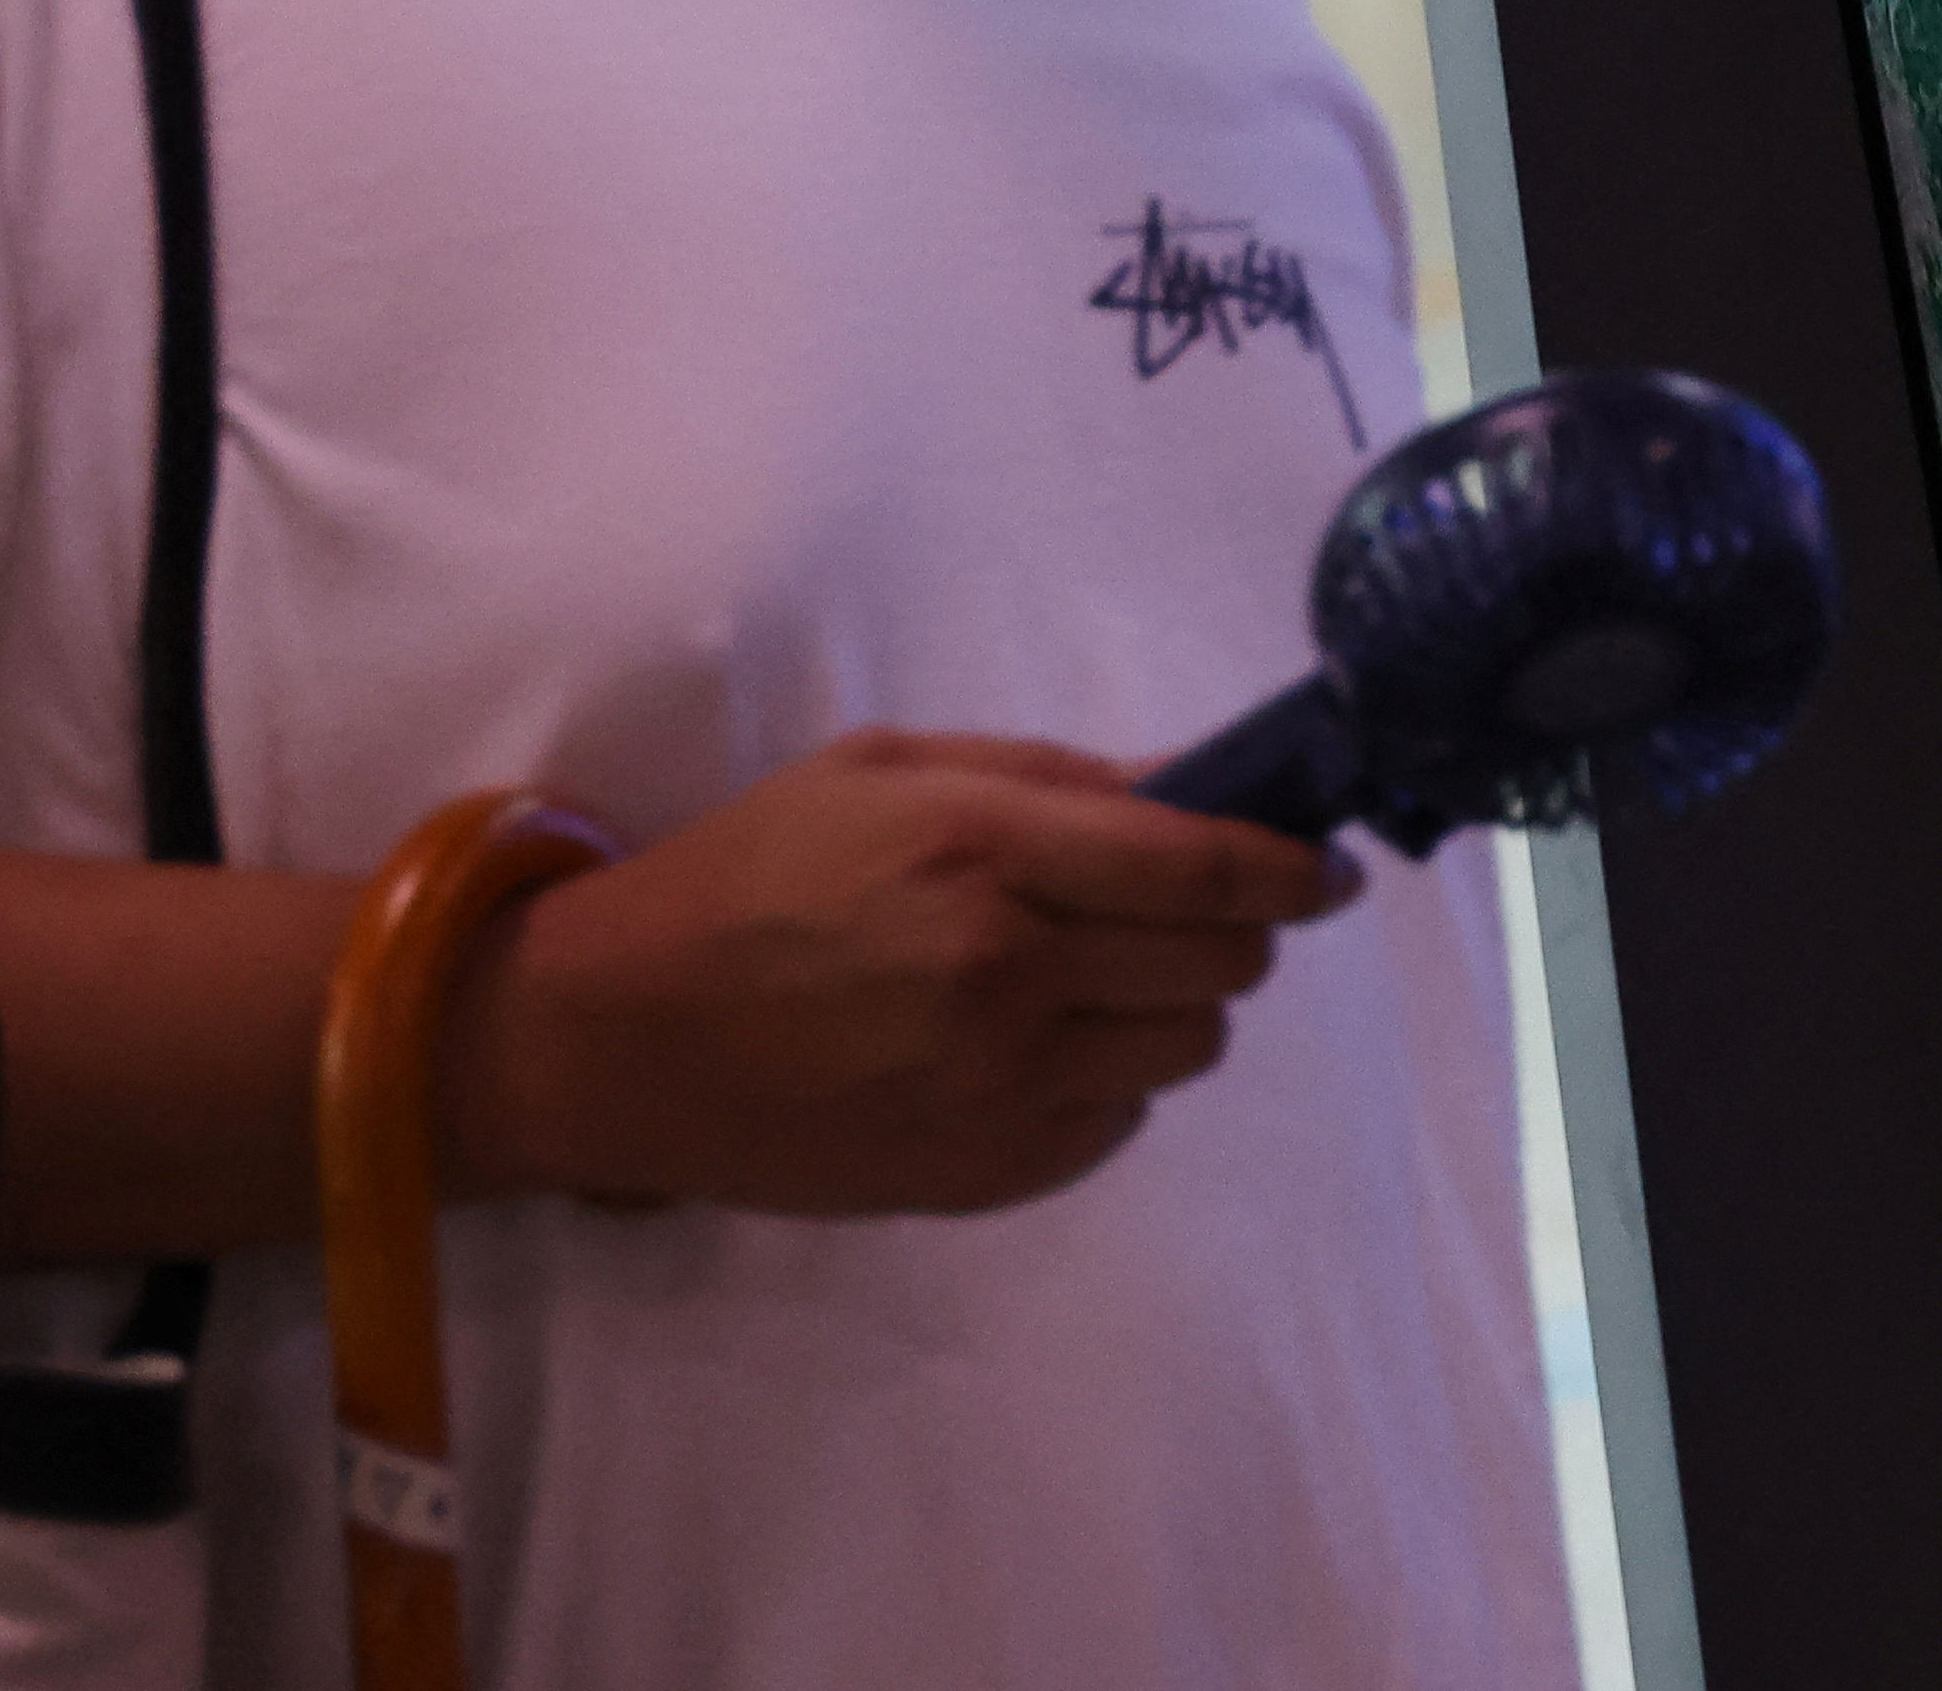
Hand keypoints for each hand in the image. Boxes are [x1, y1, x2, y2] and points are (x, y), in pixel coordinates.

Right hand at [440, 730, 1354, 1221]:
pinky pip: (1118, 1126)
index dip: (1290, 868)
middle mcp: (1005, 972)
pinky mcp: (980, 1170)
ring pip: (1185, 1049)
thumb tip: (1200, 784)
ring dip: (1172, 1008)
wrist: (617, 1037)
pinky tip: (1034, 1047)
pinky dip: (1107, 1083)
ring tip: (1097, 979)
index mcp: (984, 852)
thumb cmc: (751, 874)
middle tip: (1191, 911)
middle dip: (1233, 929)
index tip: (1324, 867)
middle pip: (1220, 963)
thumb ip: (1056, 777)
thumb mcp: (890, 771)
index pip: (1204, 867)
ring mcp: (996, 1085)